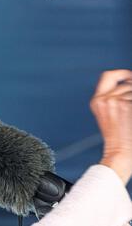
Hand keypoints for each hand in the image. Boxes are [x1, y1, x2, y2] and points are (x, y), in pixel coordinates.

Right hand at [90, 70, 131, 184]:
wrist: (120, 152)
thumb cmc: (118, 137)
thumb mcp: (107, 115)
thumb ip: (113, 98)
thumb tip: (128, 81)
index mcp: (96, 101)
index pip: (108, 76)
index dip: (121, 73)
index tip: (129, 77)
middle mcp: (103, 99)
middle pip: (125, 82)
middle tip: (131, 103)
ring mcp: (114, 101)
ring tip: (129, 116)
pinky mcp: (125, 105)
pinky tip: (130, 117)